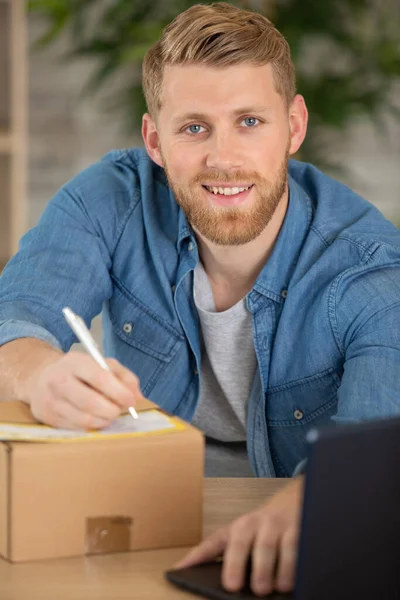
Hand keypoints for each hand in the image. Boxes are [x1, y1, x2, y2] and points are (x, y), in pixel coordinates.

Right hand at [27, 352, 144, 429]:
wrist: (40, 377)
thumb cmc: (77, 371)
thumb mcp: (100, 364)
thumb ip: (123, 376)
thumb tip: (138, 396)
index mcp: (75, 362)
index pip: (100, 378)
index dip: (119, 392)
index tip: (131, 401)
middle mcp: (59, 380)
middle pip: (91, 403)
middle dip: (112, 410)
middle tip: (119, 411)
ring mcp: (51, 400)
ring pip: (85, 419)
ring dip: (103, 421)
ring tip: (108, 414)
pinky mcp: (47, 417)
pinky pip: (76, 428)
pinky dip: (91, 426)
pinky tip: (94, 418)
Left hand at [175, 476, 303, 596]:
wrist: (296, 498)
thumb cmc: (263, 525)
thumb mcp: (239, 533)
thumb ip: (215, 551)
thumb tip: (184, 568)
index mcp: (240, 527)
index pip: (217, 541)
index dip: (198, 556)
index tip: (180, 570)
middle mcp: (260, 523)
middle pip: (252, 542)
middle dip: (245, 565)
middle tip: (237, 587)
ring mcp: (283, 525)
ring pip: (281, 545)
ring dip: (279, 568)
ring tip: (274, 588)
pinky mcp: (303, 529)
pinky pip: (302, 546)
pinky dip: (299, 564)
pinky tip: (296, 578)